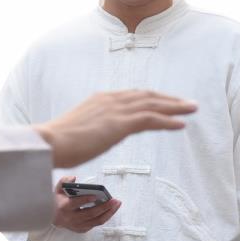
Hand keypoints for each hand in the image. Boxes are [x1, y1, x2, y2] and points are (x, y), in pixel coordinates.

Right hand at [33, 90, 195, 168]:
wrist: (48, 144)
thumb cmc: (57, 143)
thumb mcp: (79, 130)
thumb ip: (93, 129)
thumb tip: (98, 137)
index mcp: (100, 99)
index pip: (133, 96)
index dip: (152, 98)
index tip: (166, 102)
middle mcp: (110, 100)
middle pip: (147, 96)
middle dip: (169, 98)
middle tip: (187, 102)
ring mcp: (115, 110)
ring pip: (153, 105)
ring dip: (175, 106)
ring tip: (192, 109)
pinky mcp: (119, 124)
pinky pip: (150, 119)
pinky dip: (168, 120)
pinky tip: (180, 124)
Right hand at [52, 177, 120, 232]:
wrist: (52, 217)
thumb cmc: (58, 201)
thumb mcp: (57, 189)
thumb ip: (64, 181)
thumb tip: (74, 178)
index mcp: (64, 207)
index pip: (75, 204)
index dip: (85, 200)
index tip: (95, 195)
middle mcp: (71, 218)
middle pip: (90, 214)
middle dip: (104, 207)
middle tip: (114, 200)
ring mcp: (77, 225)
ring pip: (96, 221)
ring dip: (108, 213)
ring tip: (116, 204)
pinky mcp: (82, 229)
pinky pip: (96, 224)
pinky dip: (105, 217)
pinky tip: (111, 210)